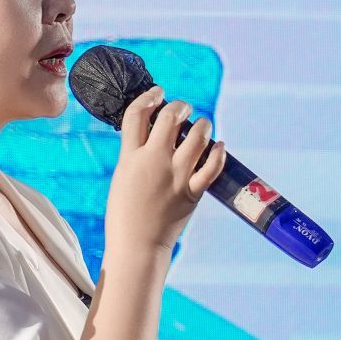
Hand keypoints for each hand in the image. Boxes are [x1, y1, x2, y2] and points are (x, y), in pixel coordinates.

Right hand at [103, 87, 223, 256]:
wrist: (137, 246)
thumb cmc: (124, 215)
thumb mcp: (122, 177)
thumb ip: (135, 155)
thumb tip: (154, 134)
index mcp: (129, 158)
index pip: (137, 114)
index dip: (149, 97)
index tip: (157, 93)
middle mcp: (153, 162)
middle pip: (170, 117)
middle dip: (180, 106)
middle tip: (182, 109)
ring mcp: (175, 177)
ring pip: (197, 136)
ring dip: (202, 125)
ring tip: (202, 125)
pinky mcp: (192, 192)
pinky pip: (212, 166)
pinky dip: (218, 152)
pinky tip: (218, 146)